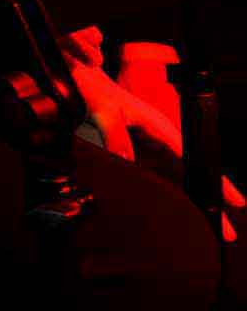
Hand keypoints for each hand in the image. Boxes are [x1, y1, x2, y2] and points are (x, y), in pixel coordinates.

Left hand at [71, 58, 243, 239]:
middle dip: (211, 200)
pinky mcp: (135, 150)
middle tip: (228, 232)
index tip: (236, 202)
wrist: (80, 77)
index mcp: (159, 127)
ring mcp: (149, 145)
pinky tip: (174, 212)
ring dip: (191, 201)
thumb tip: (128, 163)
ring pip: (177, 178)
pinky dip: (166, 193)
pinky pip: (155, 176)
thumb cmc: (93, 88)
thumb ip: (115, 135)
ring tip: (209, 229)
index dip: (214, 181)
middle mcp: (160, 138)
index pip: (194, 158)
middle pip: (192, 173)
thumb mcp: (102, 110)